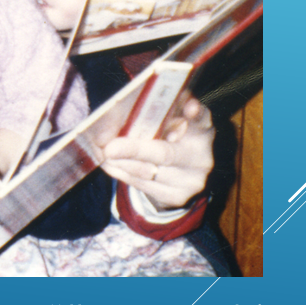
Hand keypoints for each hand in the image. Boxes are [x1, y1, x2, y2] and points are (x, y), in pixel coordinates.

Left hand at [100, 97, 213, 211]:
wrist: (176, 177)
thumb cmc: (165, 138)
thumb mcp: (165, 122)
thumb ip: (149, 113)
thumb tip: (110, 119)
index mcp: (201, 128)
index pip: (201, 118)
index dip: (195, 112)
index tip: (189, 108)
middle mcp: (200, 155)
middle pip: (166, 153)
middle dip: (135, 149)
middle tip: (109, 148)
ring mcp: (191, 179)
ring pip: (148, 171)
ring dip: (120, 161)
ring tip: (104, 152)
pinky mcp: (177, 196)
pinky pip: (142, 185)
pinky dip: (121, 173)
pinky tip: (111, 164)